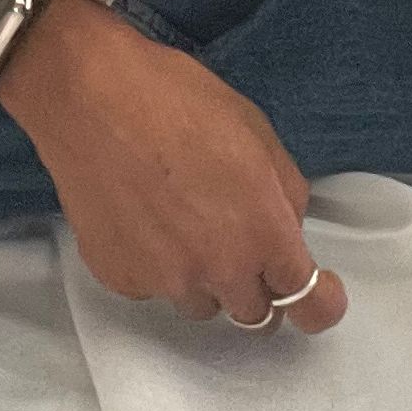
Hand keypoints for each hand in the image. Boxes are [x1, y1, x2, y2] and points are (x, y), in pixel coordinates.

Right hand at [0, 0, 346, 333]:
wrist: (90, 96)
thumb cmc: (176, 100)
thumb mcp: (256, 130)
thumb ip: (284, 192)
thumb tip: (285, 227)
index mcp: (264, 232)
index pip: (310, 306)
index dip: (321, 304)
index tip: (319, 291)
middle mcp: (220, 271)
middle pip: (255, 314)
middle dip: (255, 282)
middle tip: (234, 235)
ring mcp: (166, 282)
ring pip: (201, 304)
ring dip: (203, 276)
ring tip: (177, 216)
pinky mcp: (122, 279)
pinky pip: (152, 287)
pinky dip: (154, 262)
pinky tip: (140, 213)